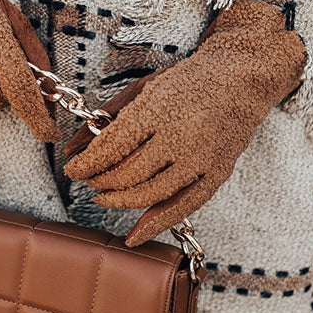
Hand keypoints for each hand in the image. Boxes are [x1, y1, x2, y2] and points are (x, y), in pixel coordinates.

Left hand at [64, 0, 305, 244]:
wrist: (241, 78)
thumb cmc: (187, 81)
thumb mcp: (143, 89)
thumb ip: (107, 118)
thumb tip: (72, 148)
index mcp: (159, 110)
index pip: (112, 147)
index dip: (87, 165)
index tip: (73, 170)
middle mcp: (181, 137)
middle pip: (128, 174)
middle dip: (101, 181)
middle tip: (89, 180)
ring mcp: (201, 159)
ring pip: (150, 194)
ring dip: (119, 200)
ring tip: (104, 196)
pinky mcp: (217, 174)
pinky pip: (183, 207)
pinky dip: (155, 224)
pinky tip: (134, 234)